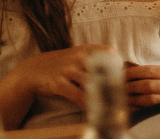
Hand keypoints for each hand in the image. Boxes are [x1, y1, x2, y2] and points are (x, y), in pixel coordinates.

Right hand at [0, 44, 116, 128]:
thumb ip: (97, 60)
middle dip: (115, 84)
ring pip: (93, 84)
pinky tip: (94, 110)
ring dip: (103, 96)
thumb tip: (122, 70)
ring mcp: (68, 69)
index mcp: (86, 49)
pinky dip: (88, 104)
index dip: (119, 66)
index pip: (110, 53)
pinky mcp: (59, 83)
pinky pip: (78, 96)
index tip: (125, 78)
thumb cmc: (63, 65)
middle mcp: (78, 57)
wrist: (33, 70)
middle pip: (104, 70)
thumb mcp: (78, 56)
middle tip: (124, 96)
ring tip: (113, 106)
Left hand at [124, 64, 159, 107]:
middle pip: (149, 85)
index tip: (121, 74)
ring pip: (149, 99)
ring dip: (132, 98)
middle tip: (118, 86)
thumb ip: (152, 74)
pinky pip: (150, 111)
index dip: (134, 72)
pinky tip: (130, 106)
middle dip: (131, 85)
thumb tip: (125, 68)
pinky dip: (137, 108)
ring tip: (122, 96)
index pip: (152, 70)